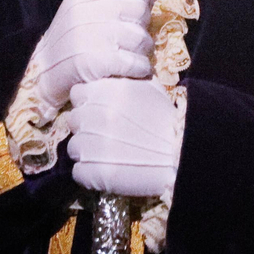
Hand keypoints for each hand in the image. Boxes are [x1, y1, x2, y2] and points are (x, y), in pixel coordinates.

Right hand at [33, 0, 168, 111]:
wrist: (43, 71)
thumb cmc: (75, 36)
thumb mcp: (95, 8)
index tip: (138, 9)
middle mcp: (84, 8)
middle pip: (138, 9)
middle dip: (143, 25)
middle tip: (134, 37)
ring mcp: (87, 35)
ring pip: (139, 37)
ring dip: (143, 50)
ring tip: (134, 54)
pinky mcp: (91, 62)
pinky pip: (134, 62)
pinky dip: (139, 68)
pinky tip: (133, 70)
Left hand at [67, 77, 181, 198]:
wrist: (181, 152)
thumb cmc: (167, 117)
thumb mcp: (147, 87)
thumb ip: (122, 81)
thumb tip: (110, 80)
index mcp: (103, 90)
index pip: (77, 94)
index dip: (88, 102)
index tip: (101, 111)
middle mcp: (92, 114)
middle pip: (73, 120)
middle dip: (86, 126)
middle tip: (107, 134)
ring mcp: (90, 144)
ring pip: (74, 147)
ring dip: (88, 151)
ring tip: (111, 154)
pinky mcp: (92, 172)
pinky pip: (79, 172)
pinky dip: (91, 173)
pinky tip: (110, 170)